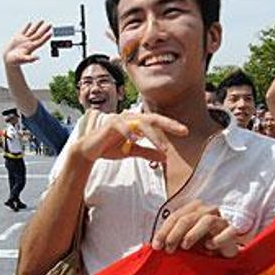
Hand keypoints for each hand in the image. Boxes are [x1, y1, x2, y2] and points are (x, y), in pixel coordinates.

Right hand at [3, 21, 51, 66]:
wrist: (8, 59)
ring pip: (32, 31)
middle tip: (50, 25)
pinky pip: (24, 31)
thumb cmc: (15, 61)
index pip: (40, 41)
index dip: (46, 37)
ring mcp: (24, 40)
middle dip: (44, 29)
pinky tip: (30, 23)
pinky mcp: (18, 38)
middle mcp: (29, 43)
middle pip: (38, 35)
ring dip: (37, 26)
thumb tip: (37, 58)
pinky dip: (26, 27)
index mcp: (31, 48)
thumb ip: (30, 59)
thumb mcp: (22, 60)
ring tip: (42, 20)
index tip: (51, 32)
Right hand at [73, 112, 187, 164]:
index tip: (185, 131)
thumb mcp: (132, 151)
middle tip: (183, 131)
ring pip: (140, 122)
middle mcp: (130, 117)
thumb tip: (165, 157)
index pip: (156, 122)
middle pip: (152, 118)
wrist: (89, 150)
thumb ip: (148, 152)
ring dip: (153, 135)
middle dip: (168, 124)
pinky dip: (129, 132)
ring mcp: (120, 119)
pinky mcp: (109, 124)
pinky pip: (121, 125)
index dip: (170, 125)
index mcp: (136, 122)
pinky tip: (136, 140)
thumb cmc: (110, 147)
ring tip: (162, 147)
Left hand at [151, 199, 238, 256]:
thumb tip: (153, 245)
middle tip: (168, 249)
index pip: (175, 217)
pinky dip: (217, 239)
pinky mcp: (233, 231)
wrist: (224, 253)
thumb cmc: (201, 245)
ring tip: (185, 246)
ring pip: (206, 221)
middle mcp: (207, 210)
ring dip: (193, 234)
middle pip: (188, 218)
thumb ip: (170, 238)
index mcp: (193, 209)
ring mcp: (221, 220)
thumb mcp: (183, 240)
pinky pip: (227, 232)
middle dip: (175, 234)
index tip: (156, 246)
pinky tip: (209, 247)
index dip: (163, 231)